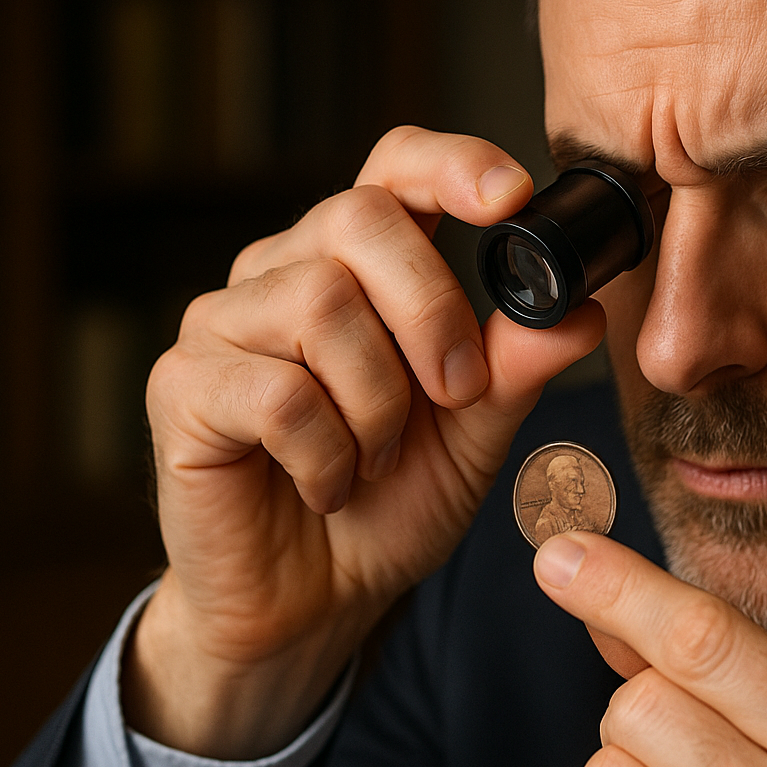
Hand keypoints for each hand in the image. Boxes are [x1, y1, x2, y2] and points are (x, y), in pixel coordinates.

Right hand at [129, 126, 605, 758]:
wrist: (313, 602)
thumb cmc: (390, 504)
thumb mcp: (476, 433)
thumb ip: (518, 367)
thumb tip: (583, 310)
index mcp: (362, 265)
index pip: (396, 164)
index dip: (452, 163)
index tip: (513, 197)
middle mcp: (284, 272)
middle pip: (360, 217)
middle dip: (432, 310)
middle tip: (455, 395)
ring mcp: (224, 323)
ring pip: (320, 304)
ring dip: (378, 403)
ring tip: (375, 460)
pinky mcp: (183, 388)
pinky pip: (278, 391)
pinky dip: (329, 454)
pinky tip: (330, 487)